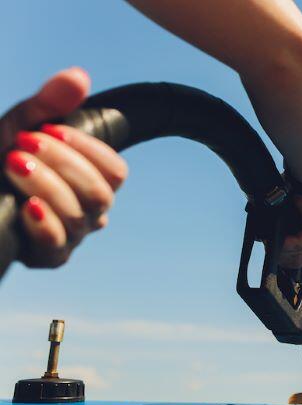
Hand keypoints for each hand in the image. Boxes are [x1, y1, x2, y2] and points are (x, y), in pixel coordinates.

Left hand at [0, 68, 127, 267]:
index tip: (52, 130)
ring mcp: (71, 236)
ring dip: (47, 185)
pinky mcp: (46, 257)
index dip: (89, 150)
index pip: (116, 172)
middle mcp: (89, 212)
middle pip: (100, 194)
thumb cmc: (2, 155)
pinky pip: (58, 247)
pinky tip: (28, 207)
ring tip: (13, 163)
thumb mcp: (21, 126)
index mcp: (91, 182)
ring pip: (80, 215)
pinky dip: (46, 224)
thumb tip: (79, 76)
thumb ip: (51, 103)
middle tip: (24, 143)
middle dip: (63, 164)